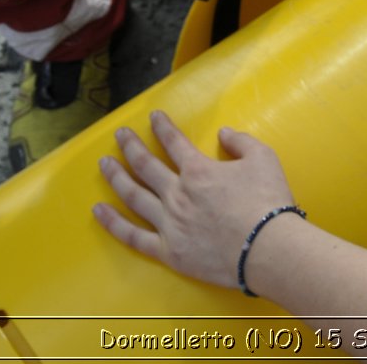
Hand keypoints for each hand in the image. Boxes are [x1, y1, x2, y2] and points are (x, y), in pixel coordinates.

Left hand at [94, 111, 297, 288]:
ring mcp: (169, 223)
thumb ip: (241, 142)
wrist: (268, 248)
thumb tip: (223, 134)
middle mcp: (177, 194)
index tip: (153, 115)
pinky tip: (99, 211)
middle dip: (130, 146)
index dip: (162, 126)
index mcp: (198, 170)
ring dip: (116, 177)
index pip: (174, 142)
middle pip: (145, 165)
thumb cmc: (268, 201)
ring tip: (104, 164)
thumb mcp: (263, 158)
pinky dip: (113, 223)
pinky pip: (133, 237)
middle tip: (119, 135)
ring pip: (133, 197)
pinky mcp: (168, 251)